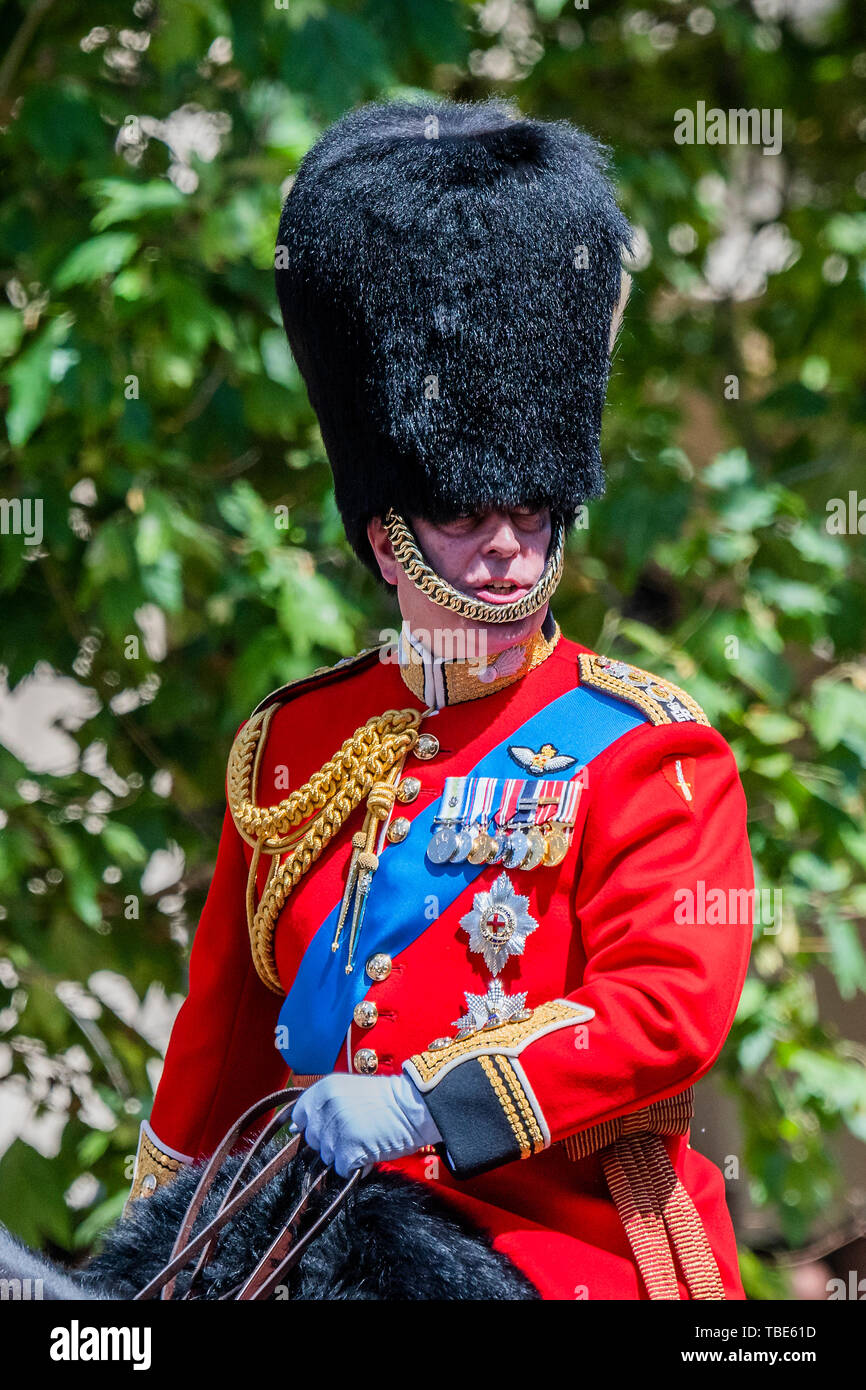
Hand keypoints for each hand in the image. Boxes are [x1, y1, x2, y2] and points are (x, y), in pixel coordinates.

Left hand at [290, 1071, 441, 1178]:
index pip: (300, 1115)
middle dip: (330, 1142)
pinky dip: (354, 1166)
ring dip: (344, 1154)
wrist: (415, 1106)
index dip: (313, 1126)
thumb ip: (323, 1106)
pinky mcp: (349, 1149)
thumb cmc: (386, 1100)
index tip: (327, 1128)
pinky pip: (341, 1168)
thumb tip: (295, 1129)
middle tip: (355, 1132)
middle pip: (313, 1139)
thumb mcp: (349, 1091)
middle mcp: (327, 1106)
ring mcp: (337, 1128)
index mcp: (325, 1088)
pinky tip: (368, 1153)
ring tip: (365, 1140)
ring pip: (327, 1156)